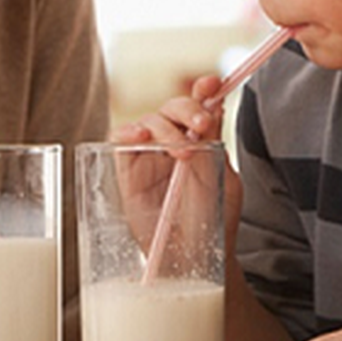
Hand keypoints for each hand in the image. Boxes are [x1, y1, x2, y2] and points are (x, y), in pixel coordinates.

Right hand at [112, 74, 244, 250]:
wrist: (195, 256)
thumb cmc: (213, 221)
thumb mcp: (223, 179)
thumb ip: (215, 142)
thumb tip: (214, 104)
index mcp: (200, 140)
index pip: (199, 105)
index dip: (203, 90)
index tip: (211, 84)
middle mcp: (173, 142)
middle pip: (172, 107)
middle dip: (186, 109)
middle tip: (200, 124)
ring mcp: (149, 154)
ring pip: (148, 120)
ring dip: (164, 126)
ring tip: (180, 149)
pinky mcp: (127, 170)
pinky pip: (119, 140)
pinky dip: (127, 131)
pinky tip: (141, 135)